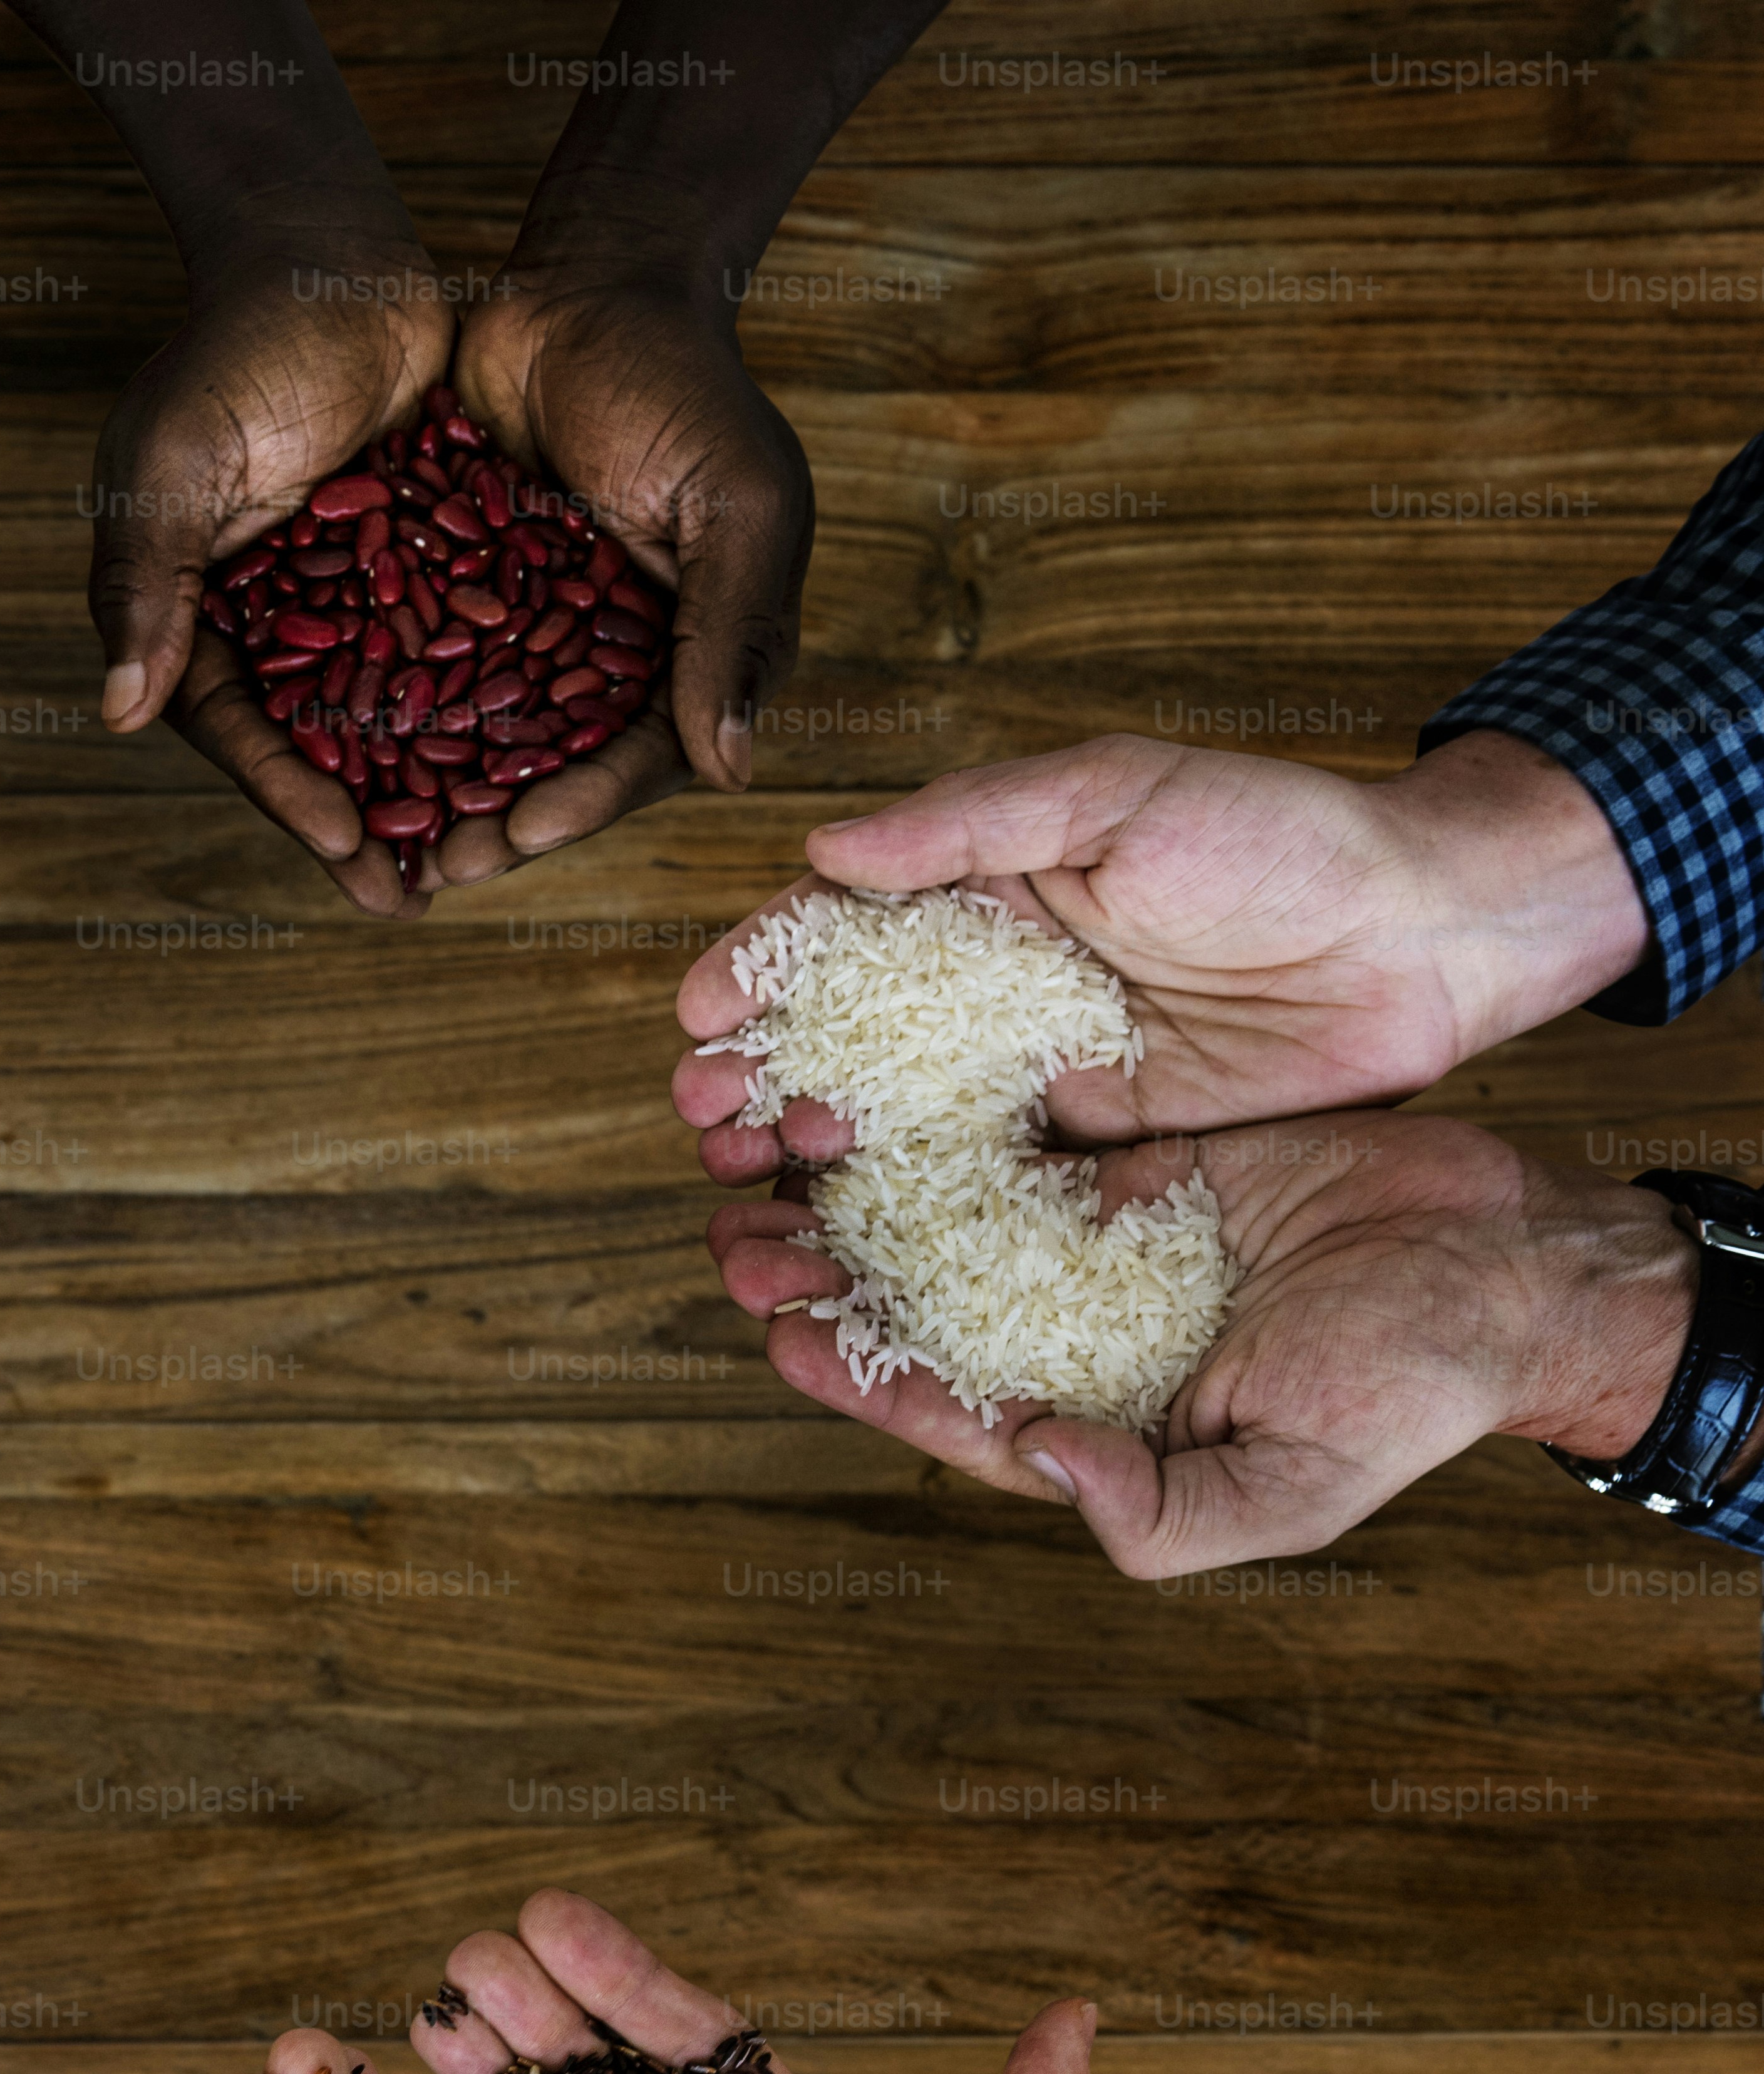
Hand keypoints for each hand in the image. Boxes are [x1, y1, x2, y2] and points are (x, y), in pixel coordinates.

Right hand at [88, 249, 452, 918]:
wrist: (328, 252)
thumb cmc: (231, 349)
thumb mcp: (169, 466)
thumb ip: (147, 585)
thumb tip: (116, 715)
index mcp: (194, 615)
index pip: (240, 730)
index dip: (291, 797)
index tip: (348, 854)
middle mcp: (272, 622)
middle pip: (317, 745)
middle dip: (362, 824)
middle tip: (413, 899)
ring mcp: (349, 597)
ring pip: (392, 712)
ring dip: (429, 784)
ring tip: (478, 854)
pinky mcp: (419, 562)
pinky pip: (455, 646)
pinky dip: (486, 700)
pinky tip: (536, 751)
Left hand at [439, 257, 810, 885]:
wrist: (588, 287)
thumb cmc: (684, 385)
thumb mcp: (736, 501)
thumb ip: (730, 630)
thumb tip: (729, 772)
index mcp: (704, 647)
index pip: (647, 754)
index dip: (587, 801)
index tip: (523, 838)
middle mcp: (621, 653)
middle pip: (560, 765)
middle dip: (501, 822)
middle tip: (437, 871)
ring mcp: (542, 627)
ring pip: (489, 733)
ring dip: (438, 790)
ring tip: (380, 837)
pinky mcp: (471, 593)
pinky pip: (430, 668)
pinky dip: (392, 712)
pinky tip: (339, 753)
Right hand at [670, 733, 1651, 1174]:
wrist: (1422, 940)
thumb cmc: (1278, 837)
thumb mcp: (1117, 793)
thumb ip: (970, 822)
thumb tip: (825, 850)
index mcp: (984, 895)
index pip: (839, 935)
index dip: (758, 973)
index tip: (695, 1015)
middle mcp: (991, 992)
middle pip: (840, 1044)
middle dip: (756, 1081)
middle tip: (702, 1121)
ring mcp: (1034, 1077)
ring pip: (889, 1127)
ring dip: (804, 1157)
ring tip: (745, 1184)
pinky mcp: (1089, 1154)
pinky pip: (977, 1190)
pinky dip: (901, 1216)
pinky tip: (841, 1237)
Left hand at [707, 1111, 1699, 1573]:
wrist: (1505, 1264)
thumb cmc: (1411, 1388)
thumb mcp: (1293, 1484)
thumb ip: (1159, 1511)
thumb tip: (1034, 1459)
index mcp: (1102, 1428)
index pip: (953, 1411)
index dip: (863, 1381)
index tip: (783, 1336)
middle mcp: (1079, 1344)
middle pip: (920, 1321)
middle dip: (823, 1288)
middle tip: (731, 1246)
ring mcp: (1096, 1256)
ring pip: (941, 1238)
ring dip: (853, 1214)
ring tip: (760, 1177)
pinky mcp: (1126, 1173)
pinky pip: (1010, 1158)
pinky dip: (932, 1141)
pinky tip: (858, 1109)